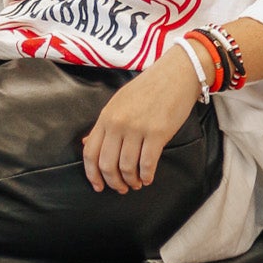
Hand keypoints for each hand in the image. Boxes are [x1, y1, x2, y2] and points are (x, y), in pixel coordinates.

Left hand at [82, 49, 200, 192]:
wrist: (176, 74)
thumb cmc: (148, 88)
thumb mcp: (118, 102)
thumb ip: (103, 125)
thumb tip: (86, 143)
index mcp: (106, 116)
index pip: (90, 152)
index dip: (92, 174)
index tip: (98, 186)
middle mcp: (118, 123)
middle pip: (107, 164)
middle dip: (113, 182)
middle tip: (121, 188)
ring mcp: (137, 128)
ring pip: (127, 167)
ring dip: (131, 181)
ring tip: (136, 183)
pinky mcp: (158, 133)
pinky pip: (147, 163)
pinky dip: (147, 175)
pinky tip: (148, 178)